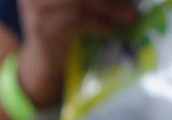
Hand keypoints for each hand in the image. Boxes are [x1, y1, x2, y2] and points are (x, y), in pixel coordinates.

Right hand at [15, 0, 137, 105]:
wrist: (44, 61)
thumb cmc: (64, 27)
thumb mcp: (76, 4)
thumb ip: (93, 0)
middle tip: (133, 8)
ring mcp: (38, 7)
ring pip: (81, 1)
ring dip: (112, 10)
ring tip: (131, 17)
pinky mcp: (44, 28)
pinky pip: (80, 21)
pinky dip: (101, 25)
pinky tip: (114, 30)